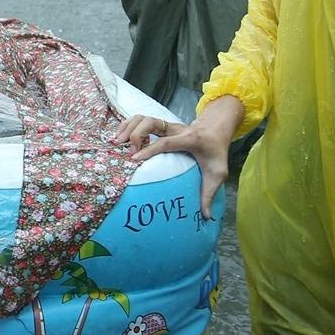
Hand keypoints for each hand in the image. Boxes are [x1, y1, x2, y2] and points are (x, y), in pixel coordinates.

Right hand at [112, 96, 242, 217]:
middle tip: (127, 152)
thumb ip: (209, 193)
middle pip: (150, 121)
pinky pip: (141, 119)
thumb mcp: (218, 173)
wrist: (216, 130)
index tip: (134, 159)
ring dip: (128, 127)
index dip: (149, 149)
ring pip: (143, 117)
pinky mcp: (161, 125)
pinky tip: (120, 136)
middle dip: (135, 133)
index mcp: (190, 139)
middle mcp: (176, 129)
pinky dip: (128, 125)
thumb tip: (205, 217)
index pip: (166, 142)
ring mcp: (167, 125)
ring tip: (117, 142)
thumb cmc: (216, 153)